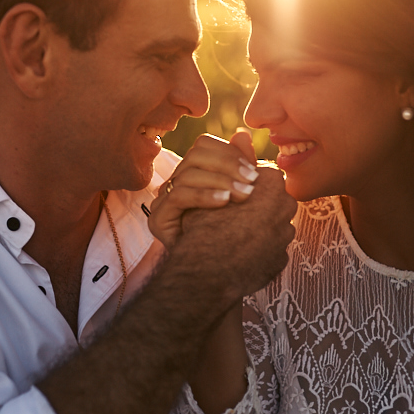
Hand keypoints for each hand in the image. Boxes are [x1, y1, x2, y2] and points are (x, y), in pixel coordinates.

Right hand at [150, 130, 258, 250]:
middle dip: (228, 166)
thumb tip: (243, 134)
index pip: (204, 146)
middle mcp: (174, 184)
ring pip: (188, 173)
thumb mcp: (241, 200)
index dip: (229, 153)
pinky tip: (225, 203)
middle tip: (253, 183)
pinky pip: (179, 196)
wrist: (216, 279)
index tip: (255, 172)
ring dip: (221, 181)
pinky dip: (205, 196)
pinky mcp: (158, 219)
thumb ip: (241, 169)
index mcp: (193, 175)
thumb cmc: (232, 238)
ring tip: (244, 195)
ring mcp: (163, 201)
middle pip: (196, 155)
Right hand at [175, 164, 296, 303]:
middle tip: (231, 216)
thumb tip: (243, 134)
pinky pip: (270, 250)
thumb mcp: (213, 186)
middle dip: (251, 206)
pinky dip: (256, 250)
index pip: (262, 176)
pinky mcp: (281, 260)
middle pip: (271, 199)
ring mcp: (285, 235)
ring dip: (253, 228)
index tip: (230, 195)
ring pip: (272, 225)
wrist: (205, 274)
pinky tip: (238, 253)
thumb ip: (233, 159)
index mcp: (271, 183)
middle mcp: (285, 206)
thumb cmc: (204, 225)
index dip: (242, 183)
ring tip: (232, 236)